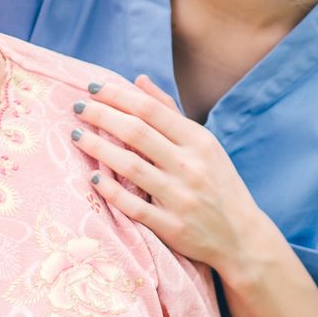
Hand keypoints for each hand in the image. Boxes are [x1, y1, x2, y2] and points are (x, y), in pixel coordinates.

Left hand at [72, 76, 284, 285]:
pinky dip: (111, 191)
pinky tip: (93, 178)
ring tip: (76, 136)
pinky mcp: (172, 227)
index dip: (118, 96)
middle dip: (102, 116)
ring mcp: (181, 197)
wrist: (241, 236)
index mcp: (199, 141)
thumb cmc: (217, 182)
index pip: (151, 110)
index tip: (92, 88)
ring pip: (131, 167)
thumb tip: (138, 80)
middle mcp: (190, 166)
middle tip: (77, 108)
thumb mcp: (203, 144)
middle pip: (137, 133)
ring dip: (99, 148)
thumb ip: (170, 112)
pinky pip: (134, 206)